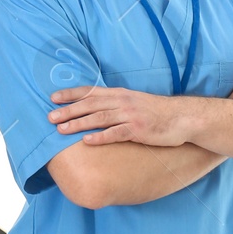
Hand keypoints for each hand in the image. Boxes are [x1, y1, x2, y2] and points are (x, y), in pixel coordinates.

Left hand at [47, 85, 188, 146]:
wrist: (182, 117)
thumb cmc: (156, 112)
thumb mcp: (133, 101)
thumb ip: (114, 103)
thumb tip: (94, 108)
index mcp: (119, 94)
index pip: (90, 91)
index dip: (71, 94)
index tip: (53, 98)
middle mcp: (122, 102)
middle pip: (90, 105)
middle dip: (68, 110)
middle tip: (50, 117)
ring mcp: (130, 115)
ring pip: (99, 118)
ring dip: (79, 123)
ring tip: (61, 130)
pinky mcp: (139, 130)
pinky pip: (116, 133)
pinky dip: (100, 137)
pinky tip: (87, 141)